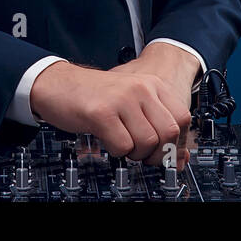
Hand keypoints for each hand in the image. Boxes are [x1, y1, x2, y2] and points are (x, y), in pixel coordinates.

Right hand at [29, 57, 192, 165]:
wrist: (57, 84)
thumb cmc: (95, 96)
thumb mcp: (132, 101)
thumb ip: (155, 122)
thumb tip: (179, 156)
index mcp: (152, 84)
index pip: (183, 118)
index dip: (176, 141)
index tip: (165, 151)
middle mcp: (140, 88)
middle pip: (169, 133)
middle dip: (157, 152)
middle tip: (142, 152)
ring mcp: (121, 99)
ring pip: (147, 142)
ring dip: (135, 153)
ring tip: (121, 143)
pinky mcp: (101, 113)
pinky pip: (123, 146)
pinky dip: (116, 151)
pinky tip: (107, 139)